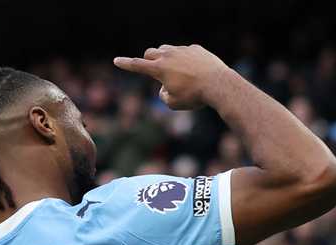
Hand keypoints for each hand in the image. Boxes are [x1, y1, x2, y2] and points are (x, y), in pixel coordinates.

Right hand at [114, 45, 230, 110]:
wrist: (218, 84)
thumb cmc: (194, 96)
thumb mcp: (174, 104)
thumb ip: (164, 96)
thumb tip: (166, 87)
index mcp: (159, 69)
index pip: (137, 65)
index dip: (126, 64)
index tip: (116, 61)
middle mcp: (168, 55)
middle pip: (150, 53)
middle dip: (148, 60)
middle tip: (154, 70)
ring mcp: (183, 50)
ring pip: (167, 49)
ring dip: (165, 58)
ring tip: (175, 71)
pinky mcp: (196, 49)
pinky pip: (185, 52)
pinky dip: (184, 60)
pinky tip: (194, 70)